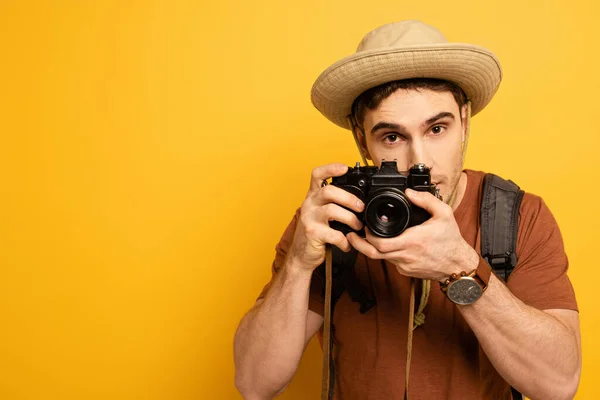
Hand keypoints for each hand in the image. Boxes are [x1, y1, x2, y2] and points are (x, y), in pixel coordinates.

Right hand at [287, 163, 363, 271]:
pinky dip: (345, 241)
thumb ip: (334, 204)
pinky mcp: (312, 233)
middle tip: (361, 207)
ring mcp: (309, 218)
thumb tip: (360, 201)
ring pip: (332, 210)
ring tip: (358, 227)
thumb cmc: (315, 233)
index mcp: (313, 197)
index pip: (317, 175)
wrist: (301, 255)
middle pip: (329, 191)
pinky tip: (347, 244)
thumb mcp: (321, 214)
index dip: (330, 168)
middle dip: (349, 198)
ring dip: (350, 218)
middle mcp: (309, 204)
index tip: (345, 168)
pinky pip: (334, 234)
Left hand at [346, 189, 478, 281]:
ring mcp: (404, 266)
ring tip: (364, 237)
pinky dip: (385, 253)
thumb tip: (409, 192)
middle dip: (358, 244)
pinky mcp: (406, 272)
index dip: (367, 235)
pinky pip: (391, 262)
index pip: (379, 243)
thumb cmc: (451, 241)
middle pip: (373, 253)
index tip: (363, 225)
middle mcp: (405, 256)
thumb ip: (426, 199)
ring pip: (380, 258)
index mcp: (412, 241)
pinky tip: (384, 244)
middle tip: (351, 234)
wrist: (458, 266)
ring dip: (371, 248)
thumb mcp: (444, 214)